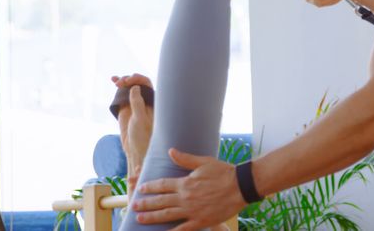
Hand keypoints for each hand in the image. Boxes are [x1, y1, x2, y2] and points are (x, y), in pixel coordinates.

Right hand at [111, 74, 153, 178]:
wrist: (135, 149)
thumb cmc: (143, 136)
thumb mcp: (140, 119)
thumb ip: (137, 104)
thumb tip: (135, 87)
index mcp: (152, 101)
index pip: (146, 84)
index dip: (138, 79)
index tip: (129, 80)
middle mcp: (144, 100)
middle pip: (137, 83)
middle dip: (129, 79)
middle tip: (121, 82)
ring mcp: (134, 103)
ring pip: (129, 87)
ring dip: (123, 80)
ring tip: (116, 81)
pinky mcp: (125, 107)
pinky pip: (122, 93)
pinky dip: (118, 86)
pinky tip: (113, 80)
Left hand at [131, 149, 246, 229]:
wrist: (240, 186)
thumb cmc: (224, 172)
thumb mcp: (204, 162)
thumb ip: (185, 159)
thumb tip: (170, 151)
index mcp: (185, 182)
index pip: (162, 184)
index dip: (150, 186)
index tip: (140, 188)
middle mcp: (185, 197)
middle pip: (160, 201)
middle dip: (145, 204)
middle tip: (133, 206)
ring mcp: (192, 210)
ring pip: (167, 215)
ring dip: (152, 217)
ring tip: (139, 219)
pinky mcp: (201, 221)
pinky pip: (183, 229)